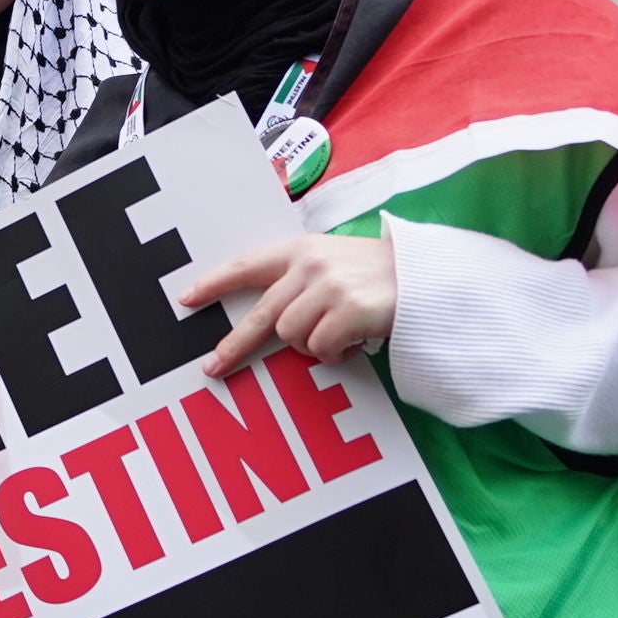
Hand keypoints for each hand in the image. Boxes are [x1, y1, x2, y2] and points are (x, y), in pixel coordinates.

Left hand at [179, 232, 396, 377]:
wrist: (430, 276)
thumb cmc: (380, 275)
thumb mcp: (335, 262)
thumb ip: (300, 280)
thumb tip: (268, 319)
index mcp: (302, 249)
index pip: (248, 264)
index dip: (214, 282)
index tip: (186, 299)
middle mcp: (311, 265)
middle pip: (262, 315)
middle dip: (236, 345)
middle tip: (214, 367)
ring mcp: (330, 287)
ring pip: (292, 336)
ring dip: (311, 346)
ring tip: (338, 335)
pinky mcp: (349, 310)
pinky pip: (321, 349)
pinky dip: (335, 354)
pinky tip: (354, 342)